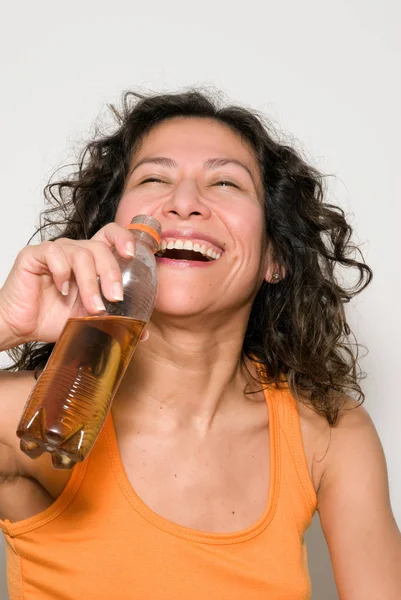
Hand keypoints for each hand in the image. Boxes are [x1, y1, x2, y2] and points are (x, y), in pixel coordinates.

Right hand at [0, 223, 137, 345]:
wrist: (22, 327)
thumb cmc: (53, 319)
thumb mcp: (93, 319)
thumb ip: (116, 320)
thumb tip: (144, 333)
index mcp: (91, 261)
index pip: (111, 235)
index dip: (124, 238)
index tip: (133, 256)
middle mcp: (74, 251)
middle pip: (100, 247)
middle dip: (111, 273)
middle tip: (115, 298)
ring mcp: (55, 251)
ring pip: (80, 253)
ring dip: (90, 283)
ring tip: (91, 307)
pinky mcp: (34, 255)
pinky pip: (54, 254)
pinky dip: (63, 273)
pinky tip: (63, 291)